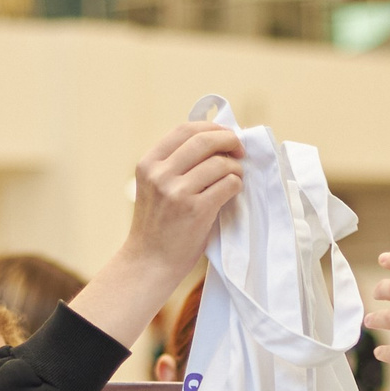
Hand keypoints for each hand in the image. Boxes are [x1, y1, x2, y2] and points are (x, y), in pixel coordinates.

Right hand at [67, 122, 245, 347]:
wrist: (149, 262)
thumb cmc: (158, 225)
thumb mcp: (155, 186)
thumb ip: (176, 164)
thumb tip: (216, 141)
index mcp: (148, 163)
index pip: (185, 130)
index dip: (211, 128)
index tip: (226, 135)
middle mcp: (160, 174)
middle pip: (204, 140)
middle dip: (229, 141)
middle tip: (241, 150)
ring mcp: (177, 192)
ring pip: (220, 163)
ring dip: (235, 168)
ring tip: (235, 177)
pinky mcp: (195, 210)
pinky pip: (227, 185)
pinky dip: (235, 185)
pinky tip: (232, 192)